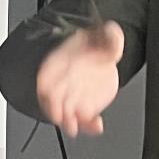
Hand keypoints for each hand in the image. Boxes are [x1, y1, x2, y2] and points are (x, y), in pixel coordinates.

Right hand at [36, 21, 125, 137]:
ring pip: (66, 114)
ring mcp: (73, 98)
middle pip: (53, 101)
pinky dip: (89, 125)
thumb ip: (109, 37)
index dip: (46, 87)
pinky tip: (97, 125)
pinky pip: (84, 121)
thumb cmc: (91, 47)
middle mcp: (63, 84)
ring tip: (75, 127)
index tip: (48, 94)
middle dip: (56, 110)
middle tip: (64, 117)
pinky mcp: (85, 108)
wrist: (99, 58)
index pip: (46, 78)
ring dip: (69, 122)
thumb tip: (113, 32)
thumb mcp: (101, 36)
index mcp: (58, 64)